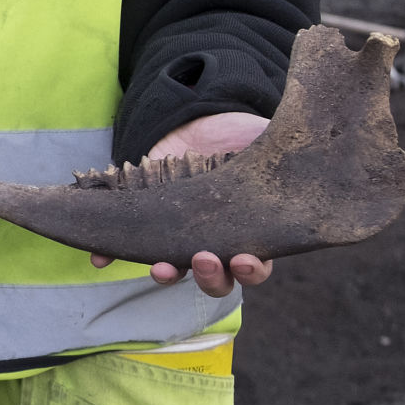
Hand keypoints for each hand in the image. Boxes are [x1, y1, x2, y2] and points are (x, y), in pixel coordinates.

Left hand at [89, 112, 273, 296]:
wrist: (198, 125)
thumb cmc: (241, 139)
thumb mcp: (266, 145)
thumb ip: (279, 153)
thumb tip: (303, 149)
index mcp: (251, 234)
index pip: (255, 267)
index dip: (251, 270)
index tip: (245, 260)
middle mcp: (215, 244)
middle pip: (216, 279)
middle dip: (210, 276)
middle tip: (203, 259)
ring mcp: (180, 237)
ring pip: (175, 269)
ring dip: (167, 273)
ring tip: (160, 268)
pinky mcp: (148, 223)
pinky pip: (130, 246)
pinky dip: (114, 253)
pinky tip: (101, 257)